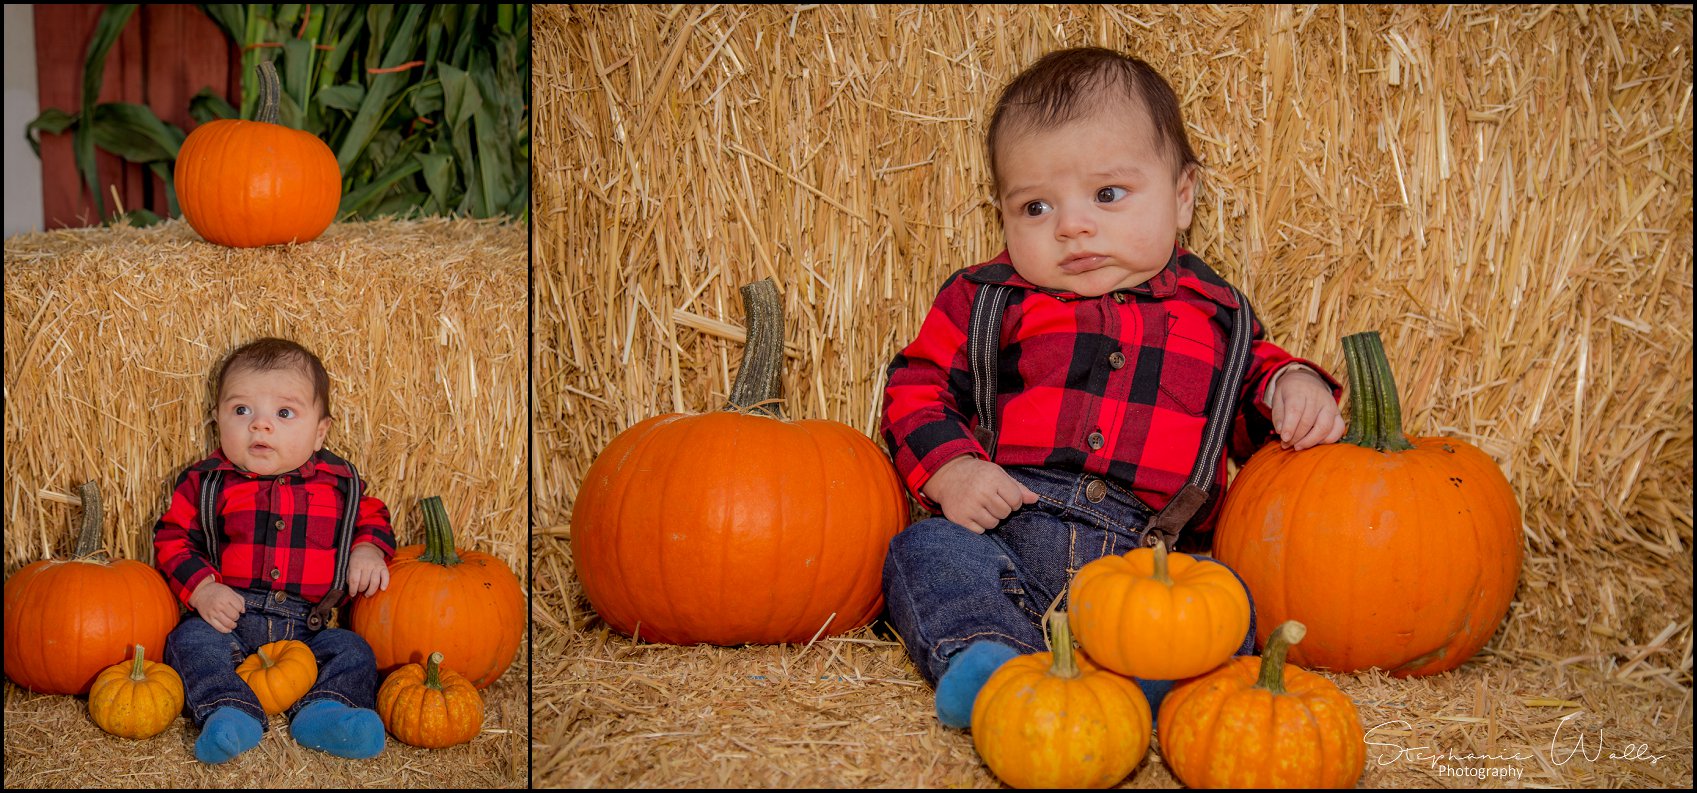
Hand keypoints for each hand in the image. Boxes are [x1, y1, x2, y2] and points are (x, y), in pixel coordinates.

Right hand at [189, 578, 244, 632]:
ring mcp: (214, 612)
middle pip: (234, 616)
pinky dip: (226, 630)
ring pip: (228, 623)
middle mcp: (220, 605)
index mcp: (226, 596)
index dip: (240, 609)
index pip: (239, 607)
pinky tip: (229, 629)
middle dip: (237, 616)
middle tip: (234, 615)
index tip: (238, 608)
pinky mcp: (209, 619)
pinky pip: (219, 627)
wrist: (201, 592)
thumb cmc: (217, 591)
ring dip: (233, 625)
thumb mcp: (230, 590)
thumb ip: (239, 599)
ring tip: (233, 623)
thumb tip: (243, 611)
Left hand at [346, 543, 389, 597]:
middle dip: (361, 590)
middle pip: (364, 583)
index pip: (354, 580)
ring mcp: (376, 566)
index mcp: (356, 564)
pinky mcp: (383, 567)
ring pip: (374, 583)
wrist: (368, 548)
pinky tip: (382, 589)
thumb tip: (351, 588)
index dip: (352, 590)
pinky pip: (386, 577)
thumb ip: (349, 576)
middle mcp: (367, 565)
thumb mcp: (349, 565)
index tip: (352, 594)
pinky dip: (385, 584)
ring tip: (367, 594)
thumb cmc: (356, 560)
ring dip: (370, 591)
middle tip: (359, 591)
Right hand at [920, 455, 1038, 533]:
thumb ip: (1017, 487)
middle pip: (1005, 513)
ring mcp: (969, 506)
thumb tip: (1036, 499)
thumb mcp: (998, 474)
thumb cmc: (978, 475)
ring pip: (993, 523)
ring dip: (991, 518)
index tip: (1005, 496)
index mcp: (993, 478)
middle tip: (991, 501)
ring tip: (982, 507)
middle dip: (1001, 509)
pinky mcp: (959, 518)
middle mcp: (981, 492)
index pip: (1016, 500)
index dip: (1014, 500)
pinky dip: (979, 525)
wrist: (948, 475)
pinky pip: (980, 530)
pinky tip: (973, 513)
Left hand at [1269, 369, 1345, 449]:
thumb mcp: (1278, 398)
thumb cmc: (1290, 392)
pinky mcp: (1338, 413)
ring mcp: (1330, 405)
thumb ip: (1278, 415)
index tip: (1284, 438)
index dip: (1290, 426)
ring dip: (1311, 441)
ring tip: (1298, 446)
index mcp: (1299, 391)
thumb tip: (1281, 431)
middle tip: (1286, 445)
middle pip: (1308, 421)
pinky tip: (1315, 443)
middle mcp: (1317, 397)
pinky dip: (1328, 440)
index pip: (1295, 410)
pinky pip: (1339, 429)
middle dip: (1296, 437)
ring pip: (1324, 427)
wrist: (1307, 380)